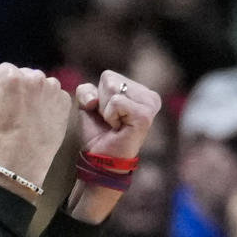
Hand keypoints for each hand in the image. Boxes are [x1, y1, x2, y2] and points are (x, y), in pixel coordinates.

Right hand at [0, 63, 70, 199]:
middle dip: (20, 86)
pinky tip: (42, 117)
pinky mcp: (64, 101)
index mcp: (12, 75)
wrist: (22, 154)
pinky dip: (49, 103)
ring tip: (30, 112)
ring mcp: (53, 88)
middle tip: (16, 106)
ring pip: (41, 83)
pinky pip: (55, 96)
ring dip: (36, 92)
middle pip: (24, 74)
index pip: (4, 69)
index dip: (0, 84)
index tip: (2, 99)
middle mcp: (35, 76)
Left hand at [66, 71, 160, 222]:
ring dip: (105, 110)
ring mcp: (149, 105)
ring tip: (115, 125)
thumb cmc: (98, 134)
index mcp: (141, 92)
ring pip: (112, 87)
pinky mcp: (144, 115)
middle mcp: (150, 96)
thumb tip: (93, 99)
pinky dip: (109, 116)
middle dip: (101, 102)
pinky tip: (118, 129)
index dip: (98, 97)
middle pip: (109, 79)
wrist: (101, 160)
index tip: (107, 116)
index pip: (108, 76)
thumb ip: (86, 90)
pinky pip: (115, 101)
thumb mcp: (88, 106)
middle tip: (111, 122)